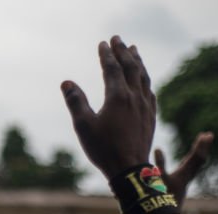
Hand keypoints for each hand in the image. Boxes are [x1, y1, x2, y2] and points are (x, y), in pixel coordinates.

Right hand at [61, 36, 155, 178]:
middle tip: (118, 39)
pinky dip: (145, 81)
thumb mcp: (83, 126)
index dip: (107, 54)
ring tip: (134, 51)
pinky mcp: (151, 117)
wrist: (129, 170)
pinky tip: (144, 82)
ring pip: (143, 77)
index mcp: (117, 97)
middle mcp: (134, 97)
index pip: (112, 68)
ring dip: (138, 62)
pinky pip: (150, 93)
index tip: (103, 43)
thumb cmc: (104, 149)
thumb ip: (75, 102)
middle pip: (131, 67)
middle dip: (123, 51)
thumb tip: (66, 83)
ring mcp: (145, 107)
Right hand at [154, 132, 213, 207]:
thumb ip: (158, 164)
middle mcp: (187, 177)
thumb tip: (157, 148)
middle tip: (208, 135)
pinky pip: (190, 171)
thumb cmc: (158, 197)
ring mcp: (184, 182)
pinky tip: (187, 164)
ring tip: (200, 147)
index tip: (206, 134)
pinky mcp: (179, 186)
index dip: (201, 145)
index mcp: (183, 174)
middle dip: (203, 147)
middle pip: (200, 160)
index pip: (196, 156)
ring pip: (196, 166)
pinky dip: (191, 164)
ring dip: (198, 155)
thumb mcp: (156, 179)